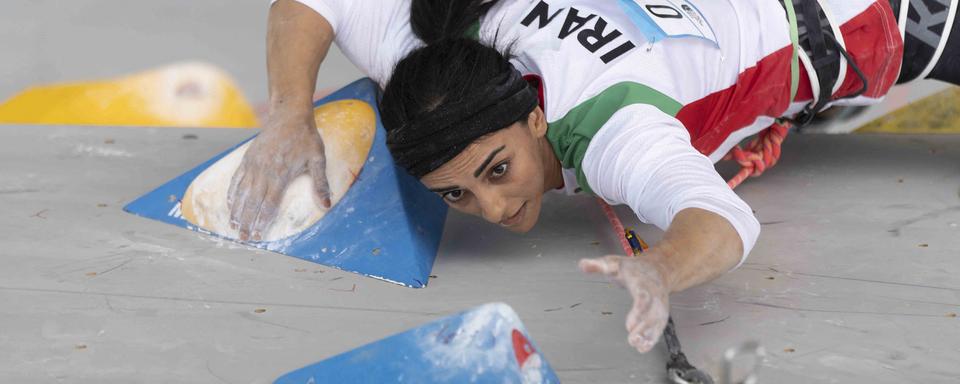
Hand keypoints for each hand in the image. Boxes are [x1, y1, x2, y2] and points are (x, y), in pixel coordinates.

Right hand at [227, 110, 330, 240]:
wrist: (289, 114)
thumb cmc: (306, 137)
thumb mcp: (318, 159)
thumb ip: (321, 183)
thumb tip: (327, 205)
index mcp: (281, 174)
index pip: (269, 203)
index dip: (262, 220)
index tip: (258, 235)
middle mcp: (263, 171)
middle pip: (252, 202)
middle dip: (246, 221)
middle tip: (242, 237)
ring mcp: (253, 164)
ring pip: (242, 192)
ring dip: (236, 210)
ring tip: (232, 226)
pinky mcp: (247, 157)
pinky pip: (236, 178)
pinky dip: (232, 193)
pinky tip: (230, 204)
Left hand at [579, 255, 670, 352]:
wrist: (659, 269)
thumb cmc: (634, 268)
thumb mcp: (614, 262)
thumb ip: (599, 265)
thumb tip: (582, 264)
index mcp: (643, 282)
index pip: (643, 297)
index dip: (639, 311)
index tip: (630, 325)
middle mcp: (654, 295)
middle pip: (652, 313)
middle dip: (644, 328)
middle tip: (633, 340)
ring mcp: (659, 305)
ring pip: (657, 322)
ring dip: (649, 336)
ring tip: (639, 346)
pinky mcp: (660, 313)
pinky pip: (658, 327)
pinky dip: (652, 338)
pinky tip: (643, 348)